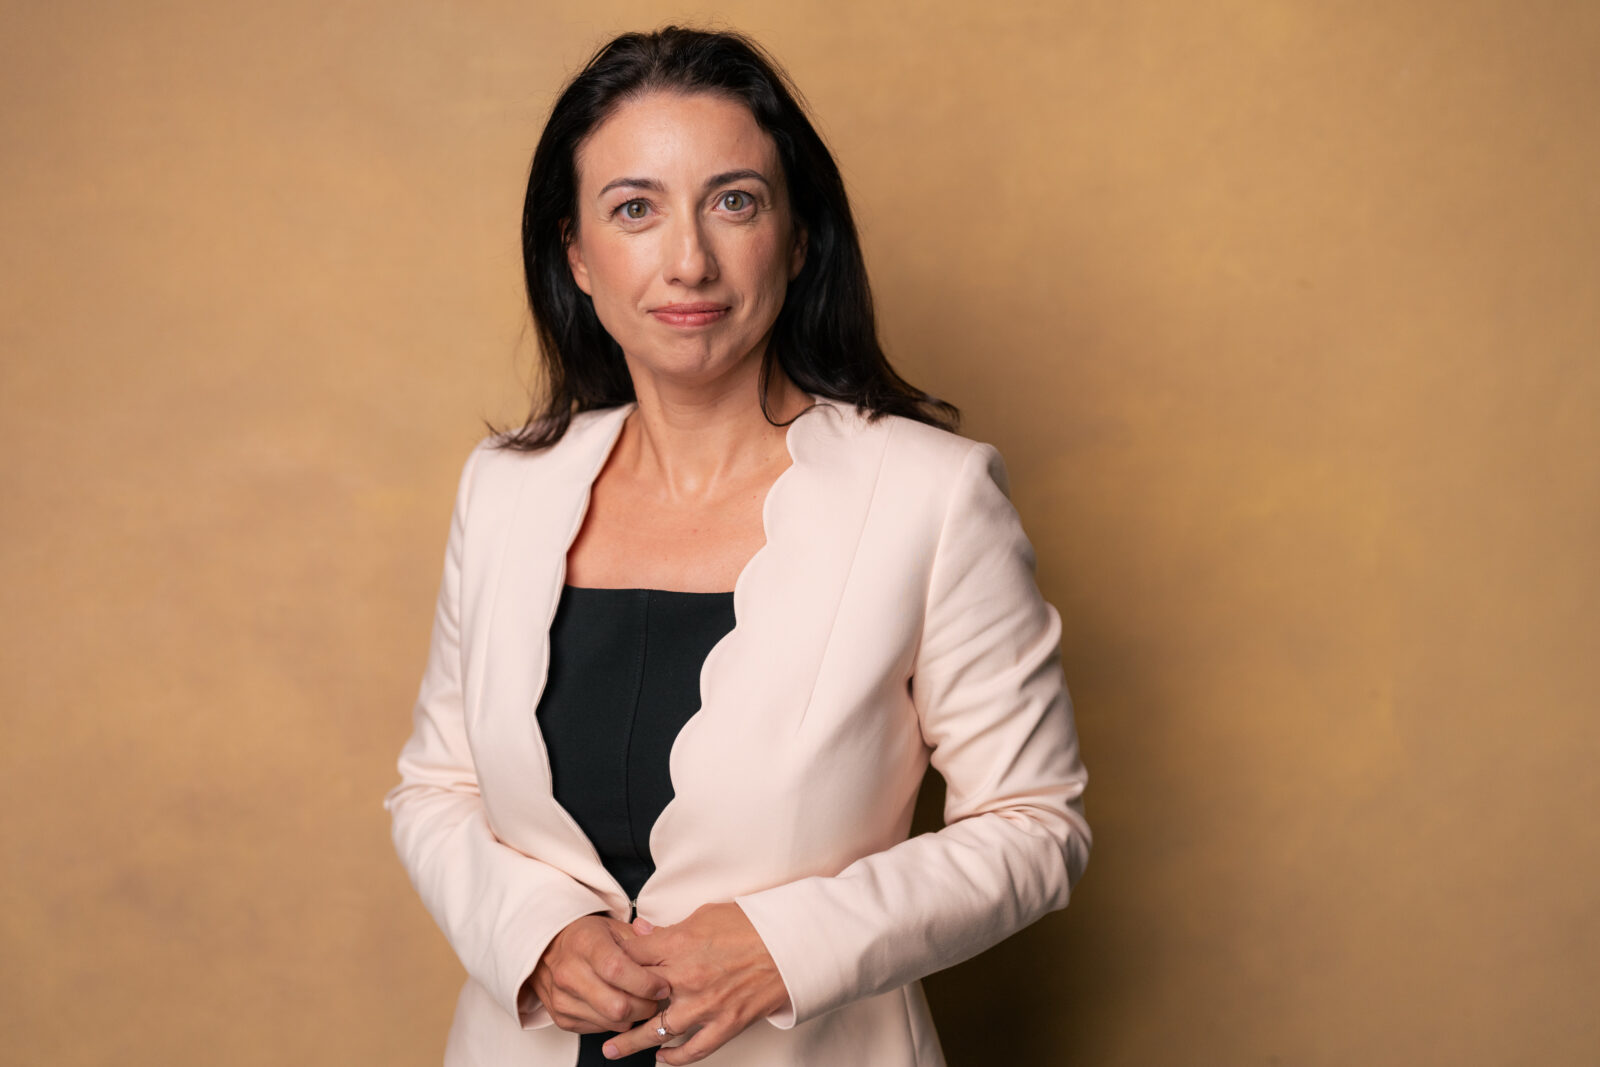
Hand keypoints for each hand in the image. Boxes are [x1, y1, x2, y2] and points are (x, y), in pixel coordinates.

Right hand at [528, 914, 670, 1033]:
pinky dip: (616, 1022)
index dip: (645, 982)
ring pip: (610, 1022)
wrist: (549, 949)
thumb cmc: (588, 938)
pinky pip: (599, 1029)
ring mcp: (562, 998)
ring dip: (633, 1017)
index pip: (617, 970)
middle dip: (645, 1006)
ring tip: (640, 1001)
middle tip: (655, 998)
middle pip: (616, 1005)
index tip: (662, 985)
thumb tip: (669, 947)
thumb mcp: (615, 928)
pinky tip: (619, 1005)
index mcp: (585, 943)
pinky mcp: (561, 1018)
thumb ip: (643, 940)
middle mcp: (569, 972)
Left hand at [601, 903, 790, 1063]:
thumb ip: (670, 929)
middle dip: (613, 1006)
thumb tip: (641, 931)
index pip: (632, 957)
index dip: (614, 963)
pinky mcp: (727, 1024)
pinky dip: (676, 1057)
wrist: (792, 943)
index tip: (604, 970)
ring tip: (612, 1049)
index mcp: (680, 945)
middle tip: (596, 1014)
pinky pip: (695, 1049)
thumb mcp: (706, 915)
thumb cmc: (753, 924)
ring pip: (659, 1030)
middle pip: (636, 997)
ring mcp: (707, 1005)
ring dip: (632, 1042)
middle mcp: (688, 978)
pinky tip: (663, 1057)